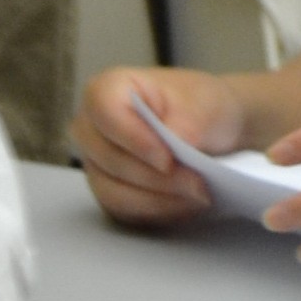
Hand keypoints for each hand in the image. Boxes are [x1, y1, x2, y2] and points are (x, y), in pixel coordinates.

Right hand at [75, 62, 244, 229]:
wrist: (208, 130)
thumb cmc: (198, 107)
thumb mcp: (204, 105)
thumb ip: (188, 122)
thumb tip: (177, 143)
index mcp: (108, 88)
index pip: (104, 110)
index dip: (133, 137)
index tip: (168, 160)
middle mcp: (92, 126)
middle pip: (108, 158)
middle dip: (156, 177)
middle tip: (198, 184)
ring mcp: (97, 162)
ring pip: (114, 191)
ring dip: (159, 199)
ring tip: (197, 195)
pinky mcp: (109, 192)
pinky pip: (123, 211)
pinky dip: (157, 212)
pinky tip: (185, 204)